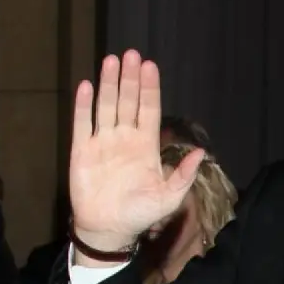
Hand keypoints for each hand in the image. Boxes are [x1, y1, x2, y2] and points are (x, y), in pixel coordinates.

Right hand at [70, 50, 203, 256]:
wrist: (109, 229)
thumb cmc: (140, 212)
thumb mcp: (168, 196)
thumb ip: (183, 175)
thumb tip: (202, 152)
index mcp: (146, 144)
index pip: (149, 109)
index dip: (150, 88)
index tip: (150, 66)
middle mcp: (125, 137)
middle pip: (128, 100)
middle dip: (130, 78)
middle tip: (131, 54)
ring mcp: (103, 141)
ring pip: (106, 105)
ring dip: (108, 83)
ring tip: (111, 60)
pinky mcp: (82, 150)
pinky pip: (82, 123)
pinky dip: (83, 105)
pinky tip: (86, 85)